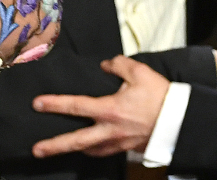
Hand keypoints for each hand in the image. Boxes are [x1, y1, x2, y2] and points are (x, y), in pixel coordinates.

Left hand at [31, 55, 169, 157]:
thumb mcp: (139, 72)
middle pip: (76, 141)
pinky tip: (90, 147)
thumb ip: (118, 65)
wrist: (180, 121)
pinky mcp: (126, 149)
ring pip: (90, 150)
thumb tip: (105, 65)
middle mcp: (109, 130)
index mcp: (109, 109)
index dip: (54, 104)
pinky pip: (104, 152)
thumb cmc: (160, 96)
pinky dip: (93, 150)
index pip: (75, 106)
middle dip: (54, 146)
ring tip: (60, 149)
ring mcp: (117, 143)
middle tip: (36, 150)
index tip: (37, 104)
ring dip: (74, 150)